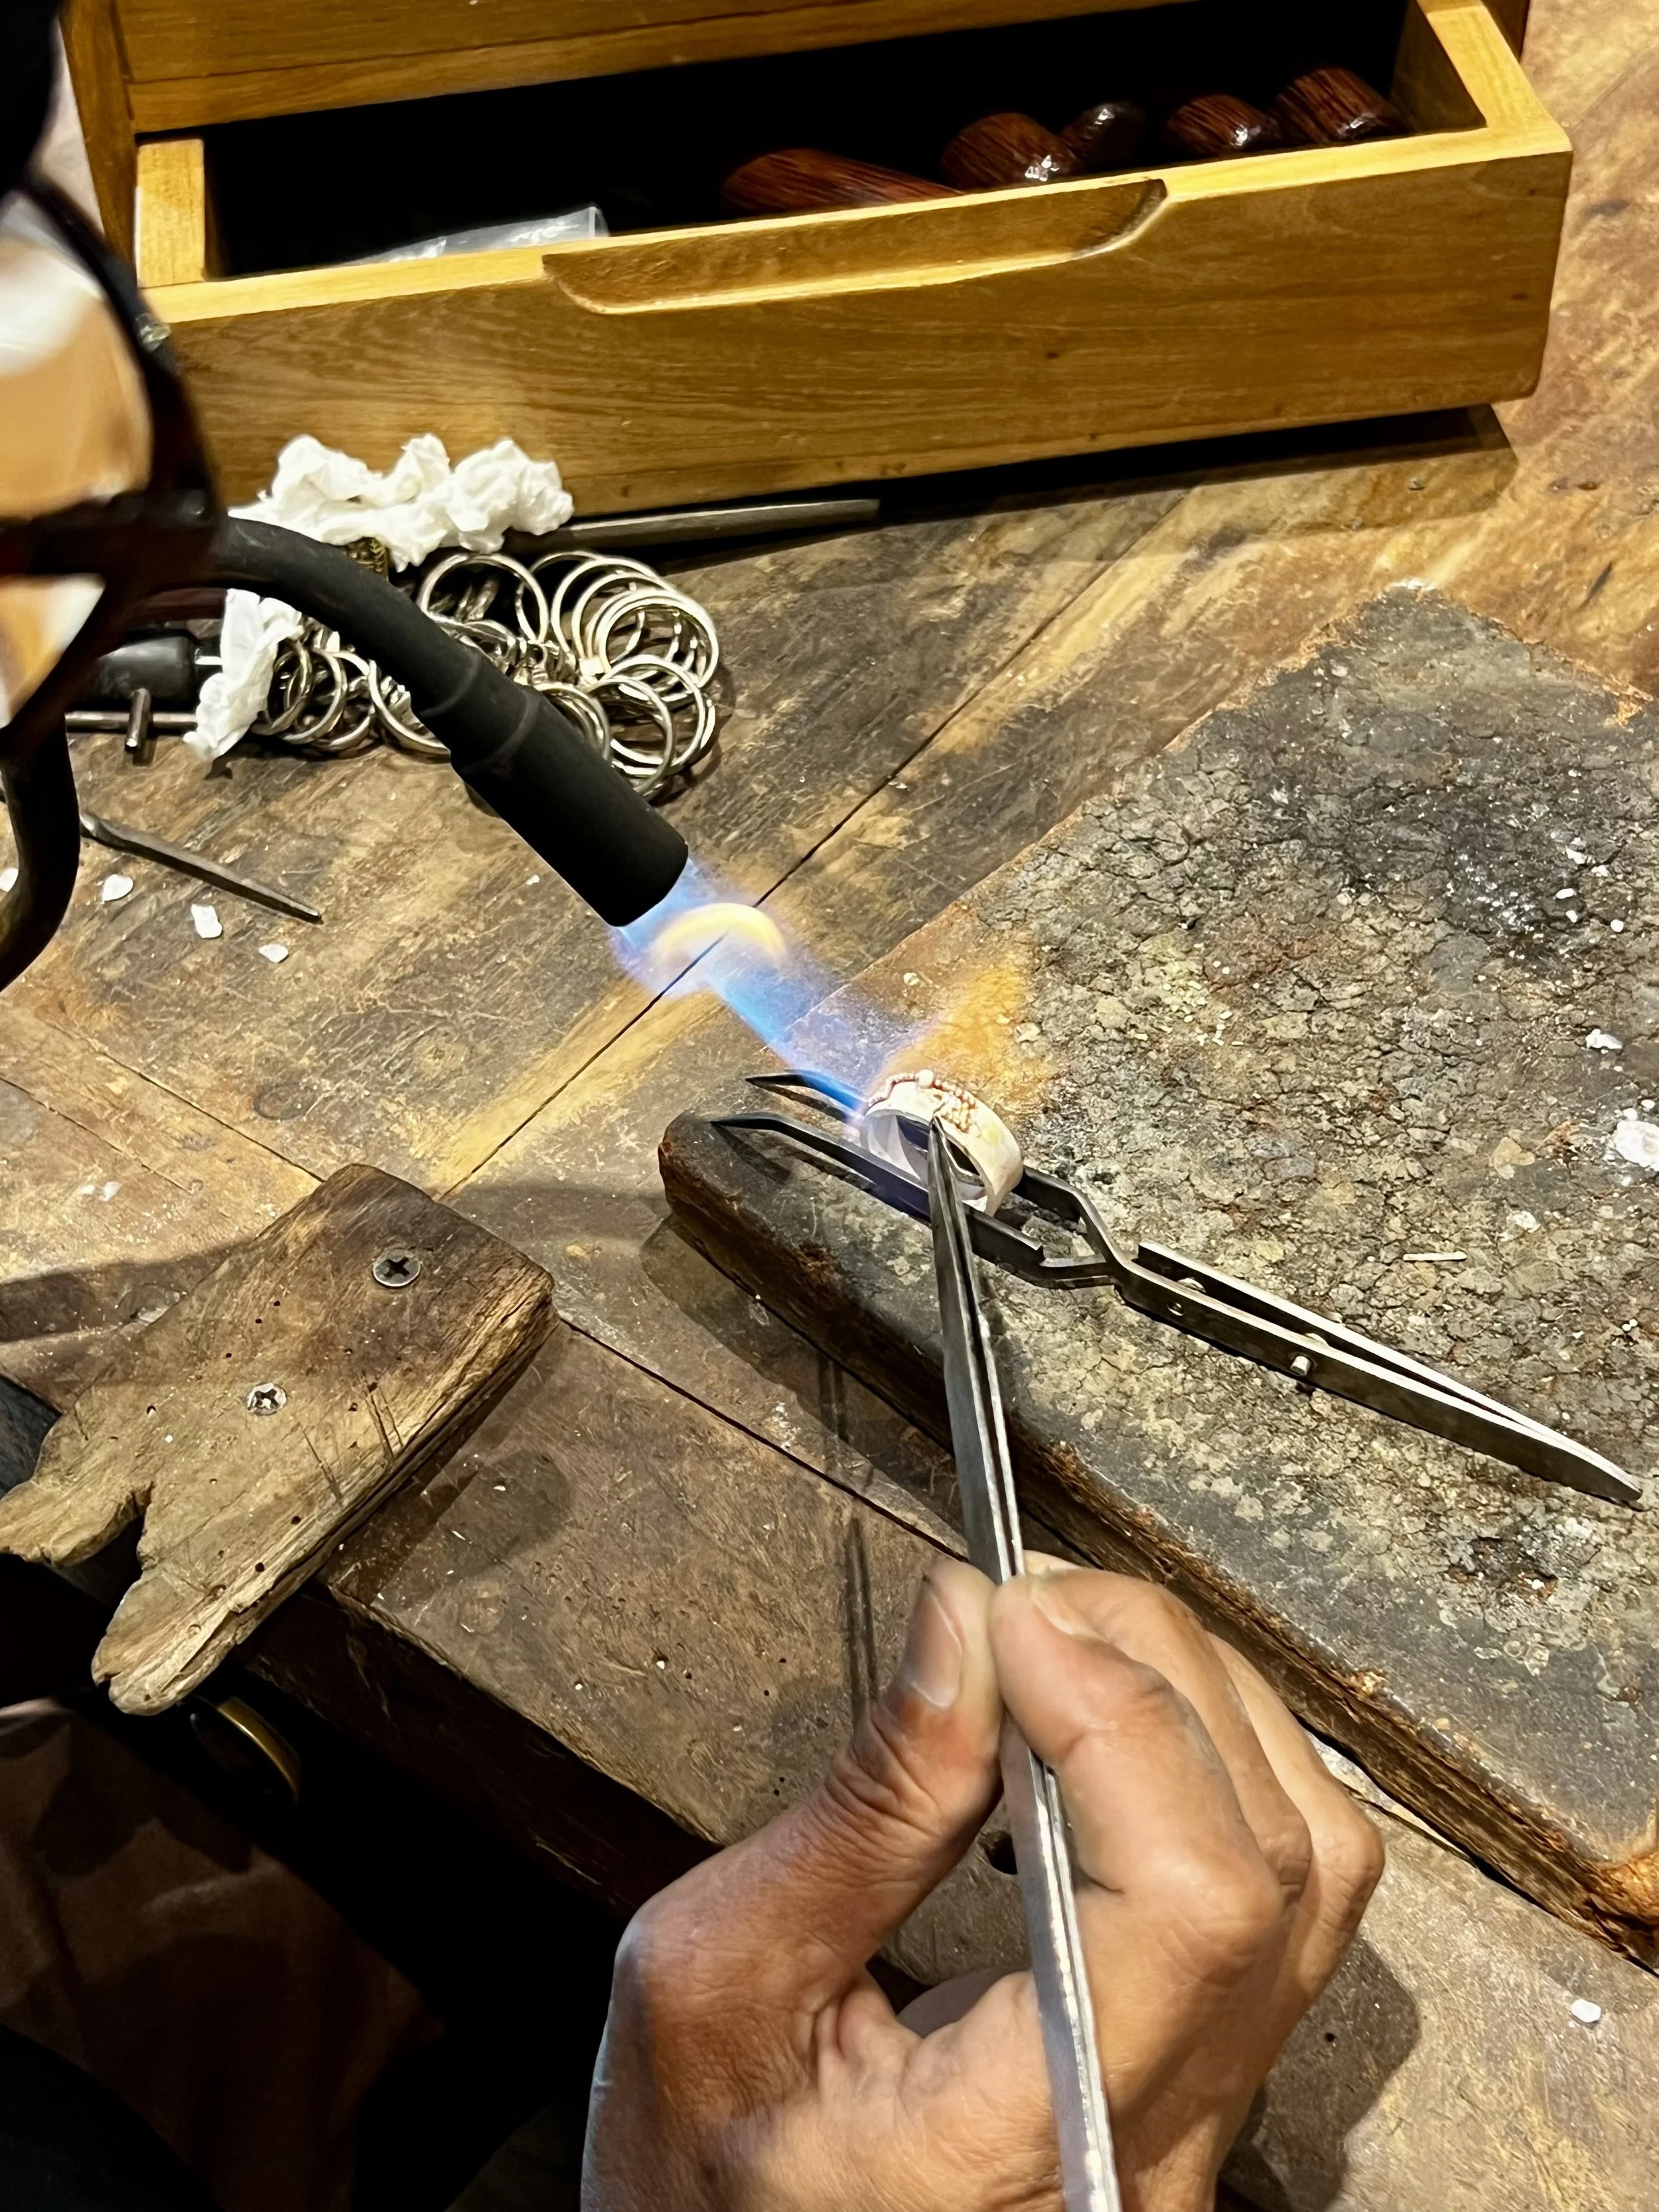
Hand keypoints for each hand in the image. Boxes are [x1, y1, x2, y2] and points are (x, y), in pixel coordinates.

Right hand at [583, 1563, 1383, 2211]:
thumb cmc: (708, 2175)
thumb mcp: (715, 1982)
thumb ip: (862, 1810)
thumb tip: (965, 1626)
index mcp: (1024, 2143)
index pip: (1186, 1907)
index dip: (1121, 1719)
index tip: (1010, 1613)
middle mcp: (1153, 2145)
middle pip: (1270, 1865)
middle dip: (1156, 1676)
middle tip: (1027, 1601)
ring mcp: (1201, 2125)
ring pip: (1314, 1875)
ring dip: (1205, 1707)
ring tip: (1073, 1642)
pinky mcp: (1205, 2084)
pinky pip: (1289, 1903)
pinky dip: (1223, 1769)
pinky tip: (1117, 1723)